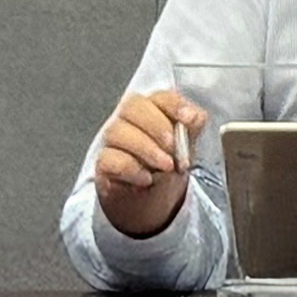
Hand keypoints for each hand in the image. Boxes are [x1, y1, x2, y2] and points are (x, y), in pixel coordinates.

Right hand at [92, 90, 206, 240]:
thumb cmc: (168, 165)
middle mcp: (127, 119)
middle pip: (131, 106)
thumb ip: (192, 128)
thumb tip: (195, 116)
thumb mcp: (186, 146)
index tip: (190, 119)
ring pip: (116, 131)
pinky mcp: (101, 164)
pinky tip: (146, 178)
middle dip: (156, 126)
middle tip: (174, 147)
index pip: (158, 96)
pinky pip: (107, 159)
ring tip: (166, 166)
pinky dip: (130, 168)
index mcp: (152, 109)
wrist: (150, 200)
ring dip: (146, 149)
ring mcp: (110, 140)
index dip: (174, 104)